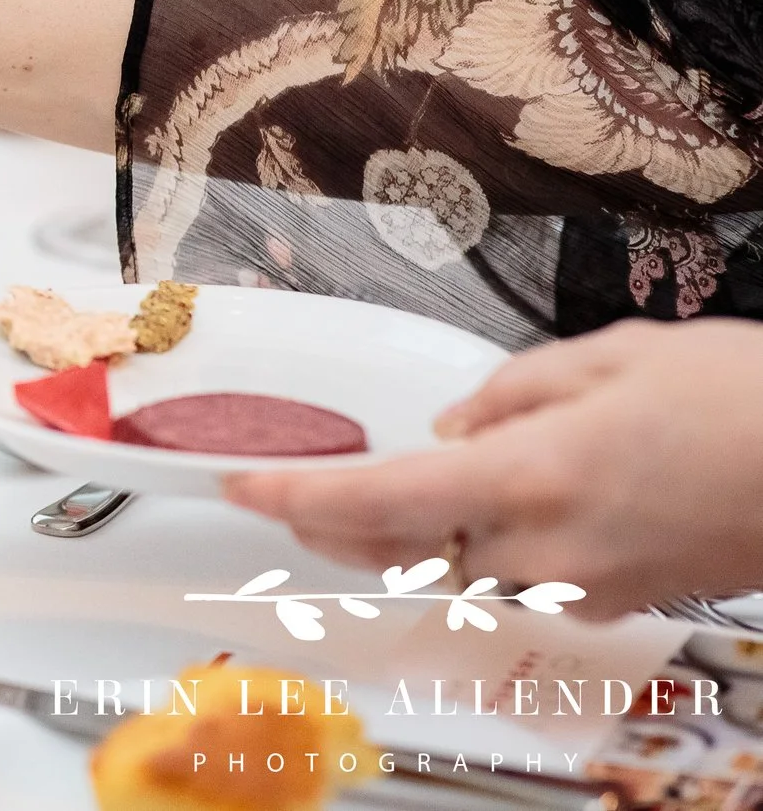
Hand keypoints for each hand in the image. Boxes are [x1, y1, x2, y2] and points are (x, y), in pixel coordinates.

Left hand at [225, 318, 762, 618]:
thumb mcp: (611, 356)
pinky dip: (487, 541)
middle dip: (337, 525)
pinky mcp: (618, 600)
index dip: (300, 495)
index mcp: (531, 475)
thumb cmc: (737, 398)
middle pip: (406, 549)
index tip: (242, 484)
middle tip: (284, 494)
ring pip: (462, 564)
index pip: (382, 499)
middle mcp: (548, 547)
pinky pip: (524, 573)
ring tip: (372, 493)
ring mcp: (585, 585)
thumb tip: (455, 425)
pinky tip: (494, 501)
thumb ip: (514, 392)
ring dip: (412, 533)